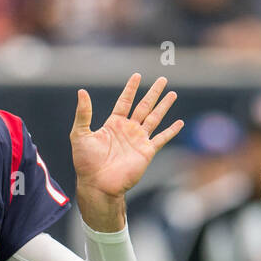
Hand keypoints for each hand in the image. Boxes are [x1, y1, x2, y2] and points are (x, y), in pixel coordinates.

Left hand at [71, 74, 181, 230]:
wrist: (97, 184)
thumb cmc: (85, 162)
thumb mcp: (80, 134)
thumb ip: (83, 114)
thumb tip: (81, 91)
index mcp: (113, 124)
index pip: (124, 101)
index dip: (131, 89)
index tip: (137, 75)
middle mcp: (127, 130)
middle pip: (144, 106)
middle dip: (153, 93)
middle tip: (163, 79)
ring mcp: (138, 140)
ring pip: (155, 118)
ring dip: (164, 106)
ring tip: (173, 93)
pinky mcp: (146, 152)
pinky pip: (161, 138)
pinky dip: (171, 131)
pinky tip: (179, 123)